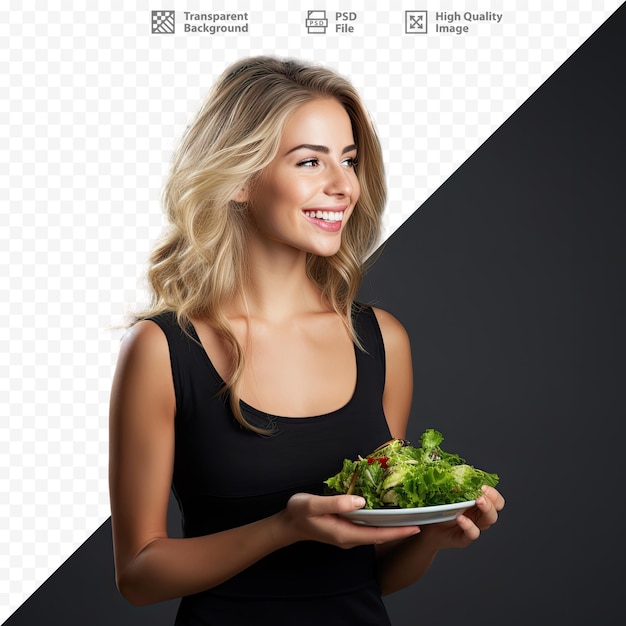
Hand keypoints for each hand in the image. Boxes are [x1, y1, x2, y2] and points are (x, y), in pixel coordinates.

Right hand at [279, 493, 420, 548]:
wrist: (288, 523)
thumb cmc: (298, 513)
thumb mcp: (313, 504)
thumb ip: (336, 502)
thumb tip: (360, 501)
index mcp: (345, 533)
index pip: (377, 534)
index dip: (398, 532)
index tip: (416, 527)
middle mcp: (350, 538)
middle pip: (381, 535)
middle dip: (401, 529)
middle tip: (421, 518)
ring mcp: (348, 535)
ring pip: (375, 532)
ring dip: (393, 526)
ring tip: (410, 515)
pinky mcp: (346, 529)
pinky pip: (368, 527)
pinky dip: (381, 521)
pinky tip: (387, 512)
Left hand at [419, 485, 504, 549]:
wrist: (428, 530)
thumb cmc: (437, 510)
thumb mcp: (445, 494)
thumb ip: (451, 483)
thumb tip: (447, 465)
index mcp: (476, 503)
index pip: (494, 499)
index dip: (493, 493)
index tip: (484, 486)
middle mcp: (477, 515)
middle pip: (495, 509)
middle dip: (491, 501)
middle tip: (482, 495)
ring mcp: (473, 527)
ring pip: (488, 521)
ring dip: (486, 510)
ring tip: (477, 501)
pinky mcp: (464, 538)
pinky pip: (472, 533)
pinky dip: (469, 526)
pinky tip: (461, 518)